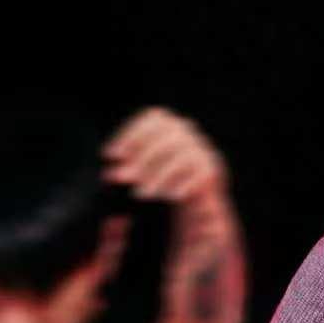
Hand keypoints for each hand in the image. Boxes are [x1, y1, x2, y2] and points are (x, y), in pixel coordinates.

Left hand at [102, 107, 228, 204]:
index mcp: (170, 124)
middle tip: (122, 179)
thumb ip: (125, 173)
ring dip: (157, 176)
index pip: (153, 119)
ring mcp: (203, 150)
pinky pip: (198, 173)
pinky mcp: (212, 170)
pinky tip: (168, 197)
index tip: (111, 155)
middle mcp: (189, 132)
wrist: (195, 203)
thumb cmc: (162, 182)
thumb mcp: (138, 174)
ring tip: (140, 193)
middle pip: (166, 137)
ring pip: (181, 157)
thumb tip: (112, 175)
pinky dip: (181, 184)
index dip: (130, 135)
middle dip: (141, 158)